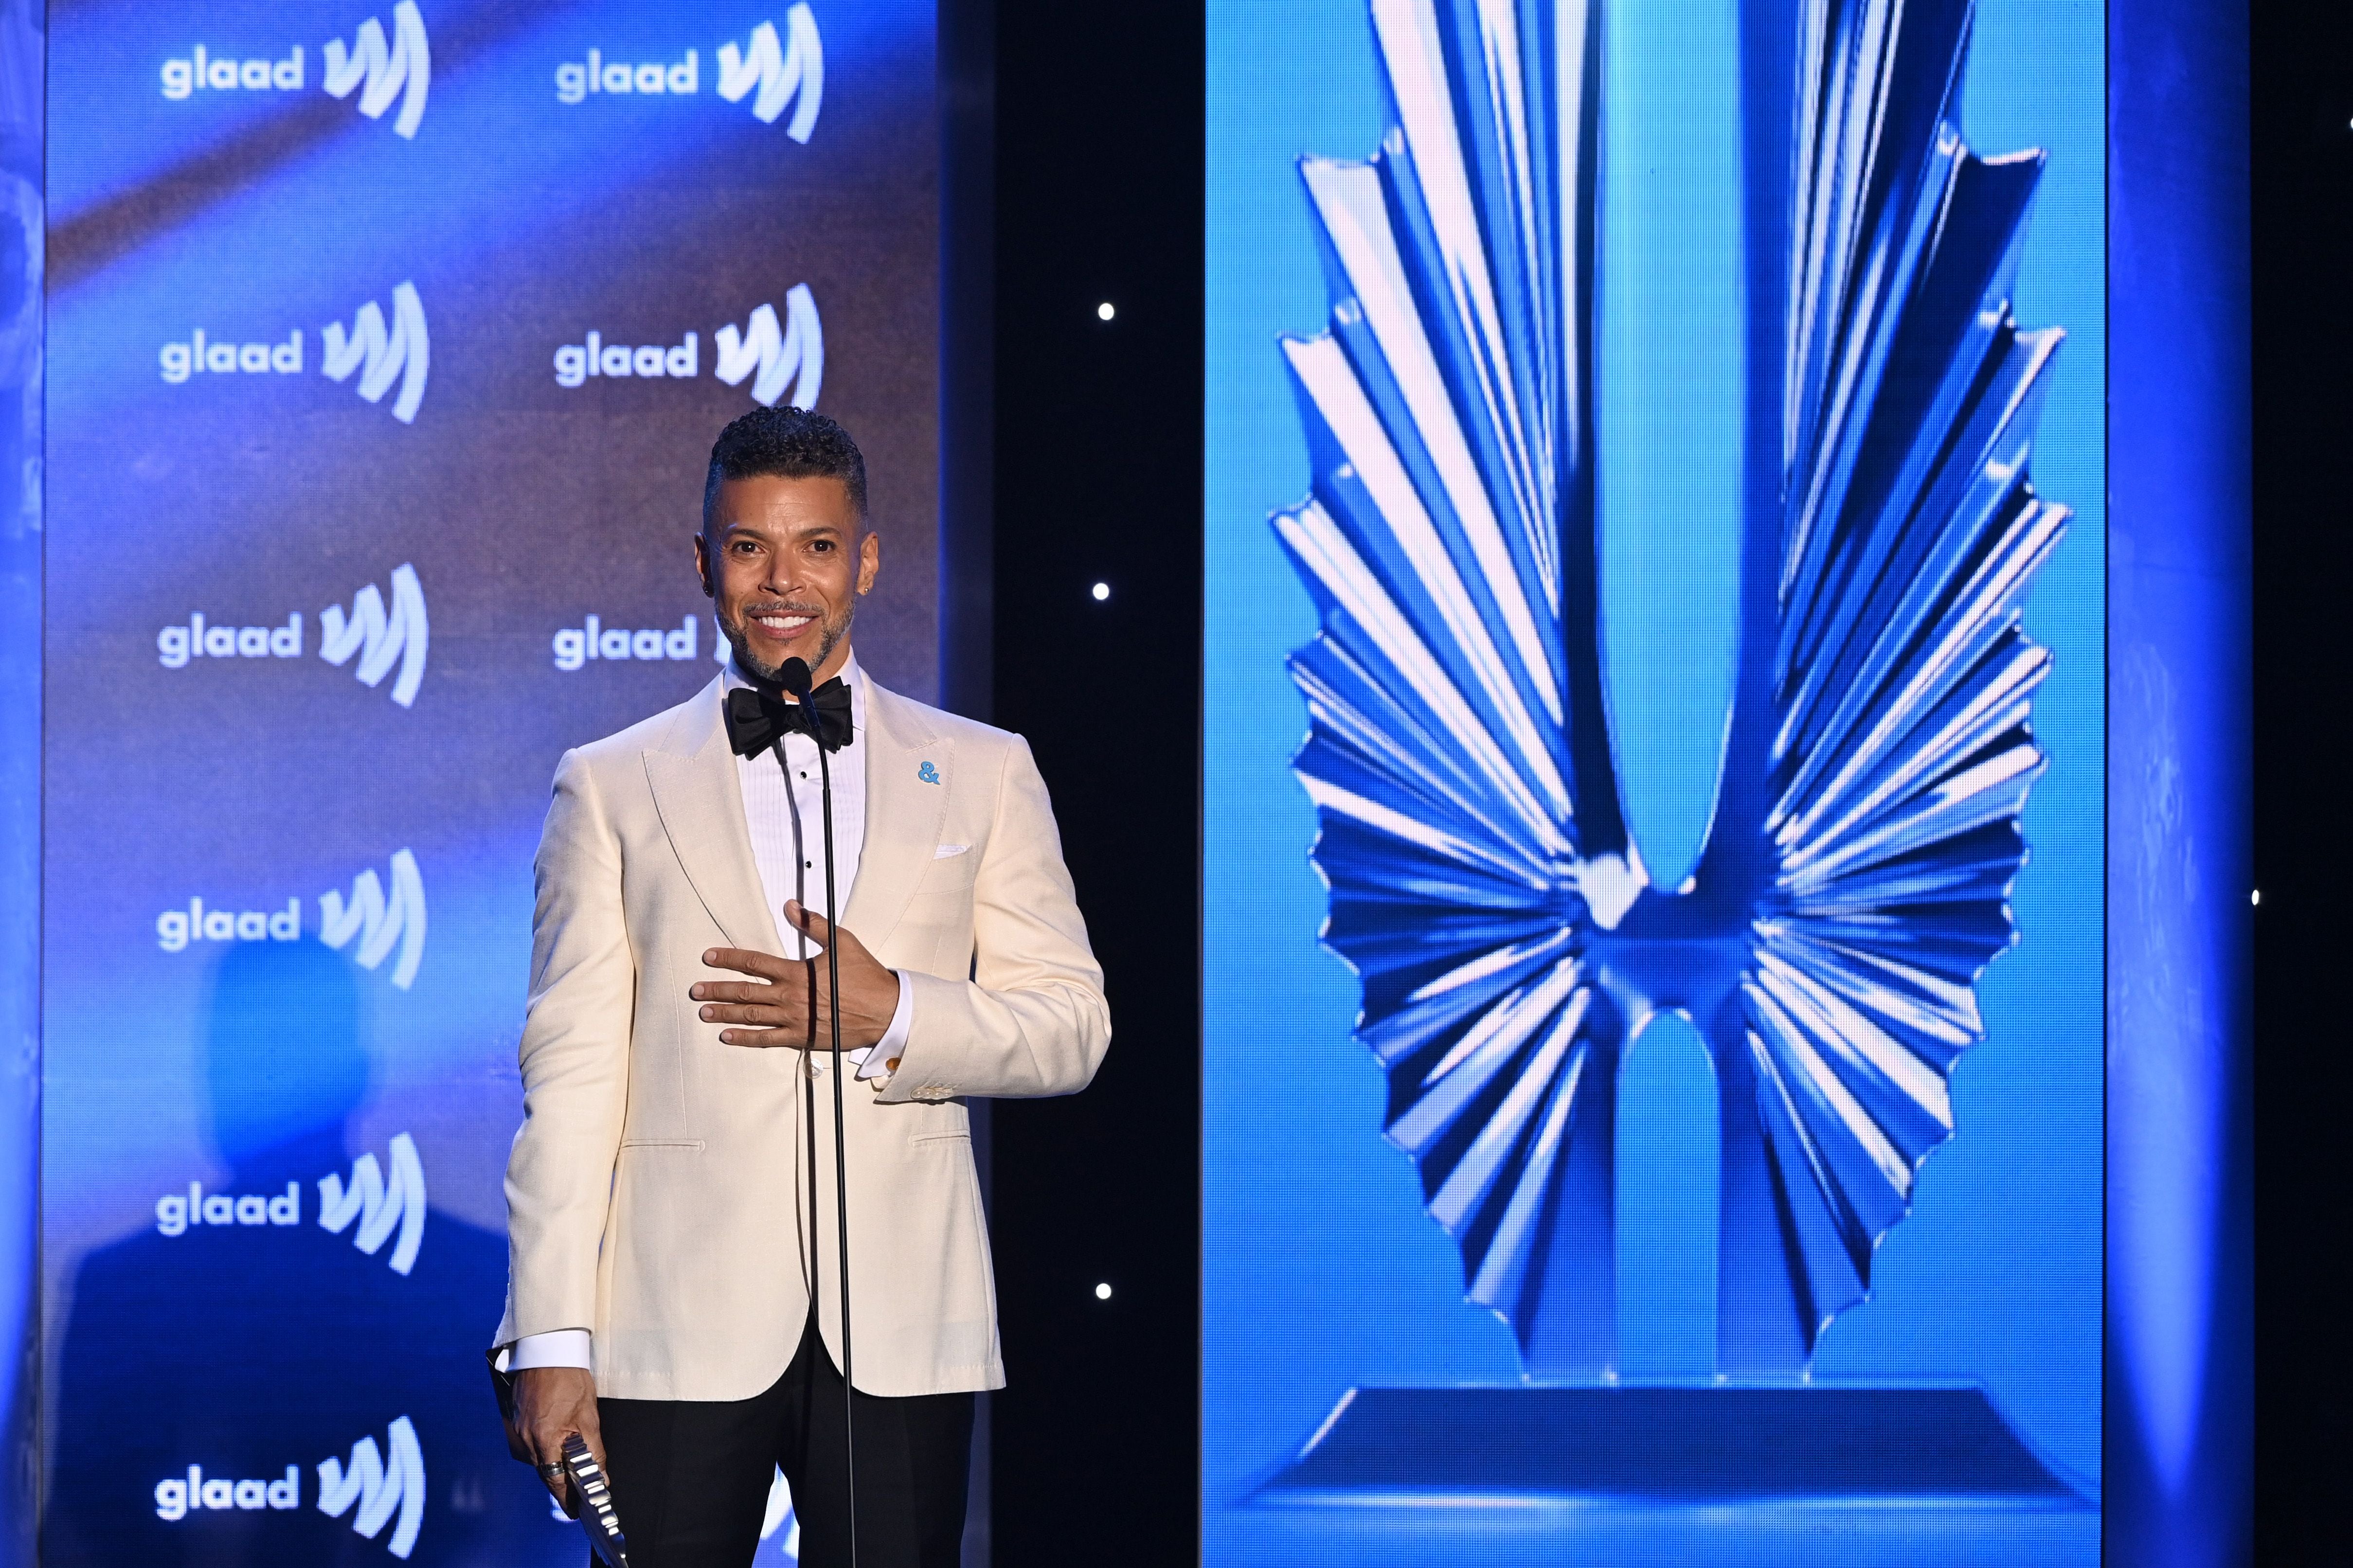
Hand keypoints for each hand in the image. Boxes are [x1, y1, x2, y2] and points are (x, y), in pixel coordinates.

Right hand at [513, 1365, 603, 1516]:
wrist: (548, 1351)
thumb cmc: (569, 1378)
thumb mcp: (588, 1415)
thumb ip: (593, 1449)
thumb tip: (601, 1474)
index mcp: (544, 1438)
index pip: (554, 1480)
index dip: (565, 1498)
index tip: (574, 1511)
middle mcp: (525, 1439)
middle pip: (544, 1472)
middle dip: (561, 1484)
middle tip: (577, 1493)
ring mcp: (518, 1431)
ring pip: (537, 1460)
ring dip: (552, 1465)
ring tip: (571, 1469)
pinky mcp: (515, 1422)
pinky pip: (530, 1446)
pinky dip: (544, 1450)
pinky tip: (556, 1445)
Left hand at [692, 902, 901, 1052]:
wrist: (884, 1011)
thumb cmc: (865, 975)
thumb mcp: (842, 941)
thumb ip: (813, 924)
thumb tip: (791, 906)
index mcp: (797, 972)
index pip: (754, 963)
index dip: (728, 959)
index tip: (708, 957)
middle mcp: (791, 996)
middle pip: (745, 992)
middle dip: (717, 990)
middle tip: (695, 990)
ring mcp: (794, 1019)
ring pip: (751, 1017)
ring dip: (725, 1014)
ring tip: (704, 1012)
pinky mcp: (801, 1037)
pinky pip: (767, 1040)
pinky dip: (745, 1039)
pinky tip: (727, 1037)